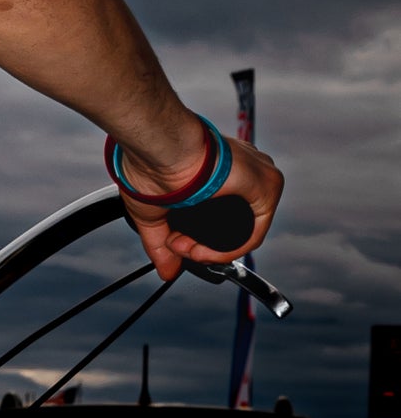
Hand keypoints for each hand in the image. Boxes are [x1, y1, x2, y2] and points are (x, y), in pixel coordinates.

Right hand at [117, 134, 283, 281]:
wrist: (159, 146)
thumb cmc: (150, 162)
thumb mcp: (153, 213)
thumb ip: (162, 244)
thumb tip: (166, 272)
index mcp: (221, 170)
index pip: (222, 216)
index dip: (197, 239)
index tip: (173, 243)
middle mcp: (244, 171)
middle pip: (232, 228)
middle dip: (201, 247)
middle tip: (175, 247)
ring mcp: (258, 177)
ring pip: (242, 233)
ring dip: (211, 251)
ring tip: (183, 248)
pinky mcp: (268, 186)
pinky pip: (252, 235)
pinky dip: (225, 250)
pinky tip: (200, 250)